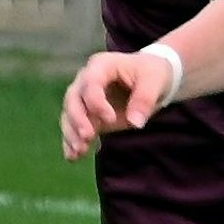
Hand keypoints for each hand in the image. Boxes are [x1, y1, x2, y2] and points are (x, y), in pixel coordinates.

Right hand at [60, 49, 176, 159]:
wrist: (150, 79)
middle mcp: (86, 80)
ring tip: (79, 152)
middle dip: (77, 119)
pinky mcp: (87, 115)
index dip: (96, 102)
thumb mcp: (154, 81)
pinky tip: (73, 157)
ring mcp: (84, 98)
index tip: (110, 120)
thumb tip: (135, 123)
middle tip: (87, 137)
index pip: (90, 83)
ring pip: (69, 115)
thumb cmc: (152, 74)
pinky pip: (73, 128)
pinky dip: (72, 142)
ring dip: (72, 134)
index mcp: (102, 66)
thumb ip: (144, 100)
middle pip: (73, 98)